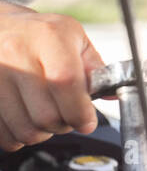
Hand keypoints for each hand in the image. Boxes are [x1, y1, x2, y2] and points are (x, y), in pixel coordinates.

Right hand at [0, 4, 104, 150]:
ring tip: (45, 114)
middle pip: (46, 115)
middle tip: (66, 115)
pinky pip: (5, 135)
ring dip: (42, 132)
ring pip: (26, 130)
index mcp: (48, 37)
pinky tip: (24, 117)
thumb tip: (113, 94)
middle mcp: (17, 54)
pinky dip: (19, 136)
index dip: (80, 111)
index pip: (66, 83)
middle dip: (64, 125)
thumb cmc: (39, 34)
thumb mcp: (73, 37)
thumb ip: (95, 68)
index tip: (86, 121)